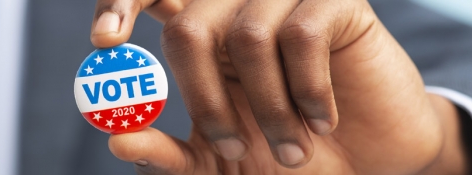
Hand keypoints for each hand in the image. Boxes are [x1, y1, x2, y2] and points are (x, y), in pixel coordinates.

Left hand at [90, 0, 468, 173]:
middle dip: (204, 98)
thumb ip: (167, 154)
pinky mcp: (334, 1)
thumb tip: (116, 140)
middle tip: (226, 148)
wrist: (368, 161)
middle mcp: (236, 8)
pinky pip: (302, 35)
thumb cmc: (284, 155)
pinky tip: (322, 119)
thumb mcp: (216, 164)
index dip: (119, 6)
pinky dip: (308, 90)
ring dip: (268, 108)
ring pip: (247, 34)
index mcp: (202, 34)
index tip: (104, 43)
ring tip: (292, 148)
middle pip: (189, 24)